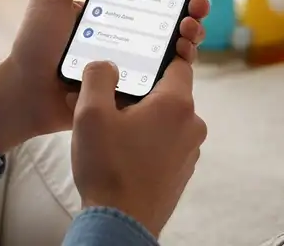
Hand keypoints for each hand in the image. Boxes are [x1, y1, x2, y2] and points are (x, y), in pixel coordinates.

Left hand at [0, 0, 214, 153]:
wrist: (24, 94)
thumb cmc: (35, 43)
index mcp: (114, 8)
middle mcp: (129, 32)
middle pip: (173, 15)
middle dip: (195, 3)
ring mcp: (135, 61)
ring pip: (177, 44)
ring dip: (193, 30)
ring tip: (191, 23)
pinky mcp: (135, 88)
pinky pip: (167, 76)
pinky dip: (183, 61)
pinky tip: (186, 50)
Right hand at [71, 57, 206, 238]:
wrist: (119, 227)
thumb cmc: (108, 168)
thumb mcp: (91, 112)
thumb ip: (98, 76)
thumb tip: (107, 66)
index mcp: (177, 104)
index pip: (177, 63)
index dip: (158, 55)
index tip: (138, 57)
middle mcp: (191, 124)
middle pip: (166, 91)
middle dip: (137, 90)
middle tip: (107, 97)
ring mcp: (189, 150)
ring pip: (164, 118)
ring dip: (139, 116)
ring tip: (106, 125)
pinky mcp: (181, 171)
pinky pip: (164, 141)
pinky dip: (145, 138)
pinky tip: (117, 148)